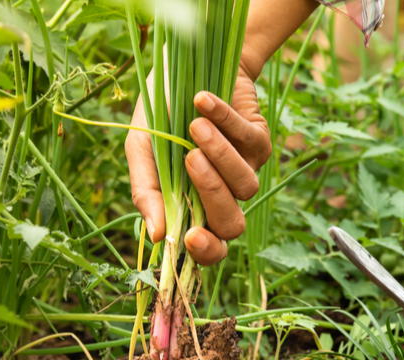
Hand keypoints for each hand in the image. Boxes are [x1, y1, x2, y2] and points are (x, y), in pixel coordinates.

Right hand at [125, 66, 271, 264]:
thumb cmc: (159, 114)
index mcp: (192, 208)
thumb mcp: (142, 150)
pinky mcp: (261, 142)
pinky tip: (202, 101)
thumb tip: (157, 235)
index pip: (209, 249)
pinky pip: (250, 142)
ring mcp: (245, 171)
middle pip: (232, 225)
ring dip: (221, 155)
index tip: (190, 236)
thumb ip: (147, 191)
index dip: (205, 251)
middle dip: (212, 195)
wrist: (183, 65)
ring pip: (247, 186)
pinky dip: (225, 120)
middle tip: (190, 159)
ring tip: (195, 127)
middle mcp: (222, 196)